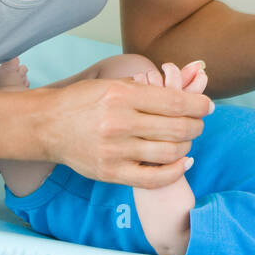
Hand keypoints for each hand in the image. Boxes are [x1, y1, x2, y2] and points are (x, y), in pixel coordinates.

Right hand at [38, 63, 213, 189]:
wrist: (46, 126)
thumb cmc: (83, 101)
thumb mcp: (112, 82)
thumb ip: (146, 84)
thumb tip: (187, 75)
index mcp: (122, 95)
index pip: (175, 101)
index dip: (199, 105)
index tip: (208, 106)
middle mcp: (119, 123)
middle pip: (177, 128)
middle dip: (196, 125)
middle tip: (198, 123)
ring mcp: (115, 150)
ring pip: (170, 152)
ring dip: (187, 146)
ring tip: (186, 139)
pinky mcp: (110, 173)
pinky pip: (153, 178)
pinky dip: (176, 171)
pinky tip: (183, 162)